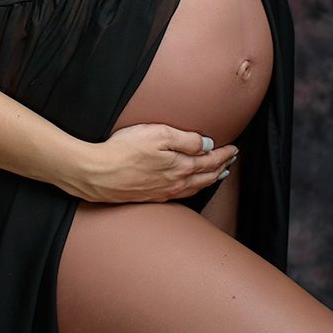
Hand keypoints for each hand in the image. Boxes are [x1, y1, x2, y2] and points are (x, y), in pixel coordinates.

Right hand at [66, 124, 237, 203]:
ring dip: (209, 180)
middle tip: (231, 161)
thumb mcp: (157, 134)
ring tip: (218, 175)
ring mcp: (163, 192)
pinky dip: (193, 189)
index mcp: (180, 166)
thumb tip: (208, 145)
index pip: (210, 160)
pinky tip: (190, 187)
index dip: (224, 154)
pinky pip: (181, 195)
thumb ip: (185, 140)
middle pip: (205, 176)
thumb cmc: (125, 149)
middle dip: (221, 167)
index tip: (234, 148)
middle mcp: (176, 183)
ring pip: (194, 187)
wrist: (97, 173)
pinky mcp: (150, 197)